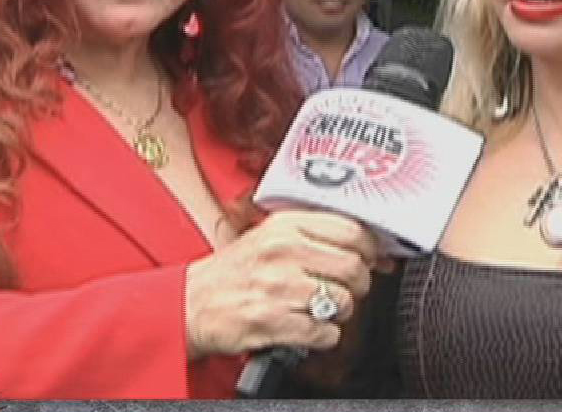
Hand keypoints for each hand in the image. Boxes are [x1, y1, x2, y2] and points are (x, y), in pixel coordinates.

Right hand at [184, 210, 377, 359]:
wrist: (187, 305)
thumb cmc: (231, 273)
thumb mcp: (268, 237)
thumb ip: (315, 236)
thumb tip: (373, 250)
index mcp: (285, 226)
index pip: (351, 229)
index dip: (370, 248)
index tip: (371, 258)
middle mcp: (283, 252)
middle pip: (353, 267)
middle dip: (359, 284)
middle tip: (348, 289)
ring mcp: (278, 287)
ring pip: (343, 301)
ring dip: (340, 312)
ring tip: (323, 309)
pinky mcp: (274, 322)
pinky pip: (324, 332)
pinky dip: (324, 336)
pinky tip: (309, 327)